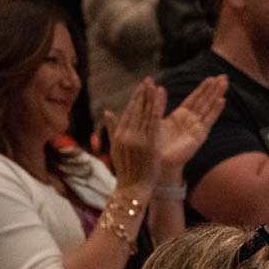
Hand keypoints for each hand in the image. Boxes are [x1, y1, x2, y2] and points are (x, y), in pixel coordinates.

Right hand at [106, 77, 164, 191]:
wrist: (132, 188)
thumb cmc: (126, 171)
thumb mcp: (116, 149)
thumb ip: (113, 129)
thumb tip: (108, 111)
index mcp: (119, 135)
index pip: (128, 113)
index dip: (135, 99)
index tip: (140, 87)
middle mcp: (126, 135)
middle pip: (136, 111)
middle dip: (142, 94)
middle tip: (148, 80)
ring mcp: (137, 140)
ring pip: (145, 114)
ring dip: (150, 98)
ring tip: (155, 85)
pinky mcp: (149, 144)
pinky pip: (154, 123)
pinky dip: (157, 109)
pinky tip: (160, 99)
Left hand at [158, 75, 226, 177]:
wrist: (156, 161)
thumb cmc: (153, 144)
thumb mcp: (153, 118)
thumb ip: (156, 102)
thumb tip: (156, 85)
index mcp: (180, 117)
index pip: (194, 99)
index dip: (203, 88)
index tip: (211, 77)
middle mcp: (191, 121)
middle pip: (205, 101)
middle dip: (214, 89)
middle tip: (224, 76)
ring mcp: (196, 128)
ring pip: (209, 107)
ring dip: (217, 94)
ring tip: (225, 82)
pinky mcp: (198, 136)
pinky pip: (208, 120)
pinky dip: (215, 110)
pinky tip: (222, 100)